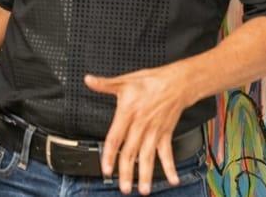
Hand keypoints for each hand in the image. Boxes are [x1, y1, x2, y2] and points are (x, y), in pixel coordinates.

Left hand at [84, 65, 193, 194]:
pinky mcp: (165, 134)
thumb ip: (105, 84)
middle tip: (123, 188)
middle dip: (127, 172)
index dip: (110, 154)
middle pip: (131, 152)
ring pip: (148, 156)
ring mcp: (154, 132)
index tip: (106, 169)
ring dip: (146, 174)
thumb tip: (88, 80)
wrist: (177, 83)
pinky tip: (172, 180)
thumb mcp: (125, 81)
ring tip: (143, 190)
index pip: (116, 138)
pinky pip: (167, 153)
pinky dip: (170, 166)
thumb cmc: (150, 82)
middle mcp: (141, 126)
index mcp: (128, 114)